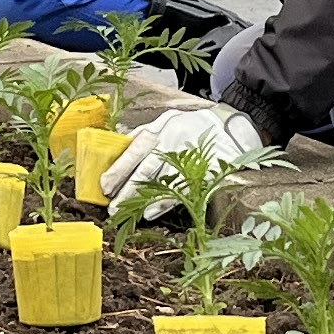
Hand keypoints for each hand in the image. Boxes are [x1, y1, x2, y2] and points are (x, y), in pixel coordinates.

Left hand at [99, 100, 263, 220]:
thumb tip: (118, 145)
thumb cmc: (191, 126)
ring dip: (142, 201)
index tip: (104, 186)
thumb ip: (143, 133)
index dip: (118, 170)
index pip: (134, 151)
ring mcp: (189, 159)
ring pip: (161, 183)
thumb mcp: (166, 120)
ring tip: (129, 214)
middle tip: (113, 208)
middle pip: (145, 170)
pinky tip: (150, 212)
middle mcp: (172, 143)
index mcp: (160, 129)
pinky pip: (180, 191)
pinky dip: (163, 203)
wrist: (230, 128)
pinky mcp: (203, 172)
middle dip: (126, 191)